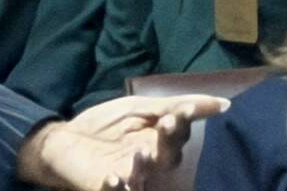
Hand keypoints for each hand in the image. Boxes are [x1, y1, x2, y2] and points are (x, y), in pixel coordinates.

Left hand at [13, 95, 227, 190]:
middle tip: (164, 124)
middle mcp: (148, 164)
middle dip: (168, 142)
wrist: (63, 139)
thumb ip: (174, 106)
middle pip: (167, 158)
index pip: (178, 135)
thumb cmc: (104, 125)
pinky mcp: (104, 186)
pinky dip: (116, 187)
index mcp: (157, 143)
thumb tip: (223, 103)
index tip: (183, 109)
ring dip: (144, 165)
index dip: (182, 122)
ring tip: (141, 151)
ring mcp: (127, 177)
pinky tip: (113, 176)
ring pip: (144, 178)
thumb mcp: (138, 108)